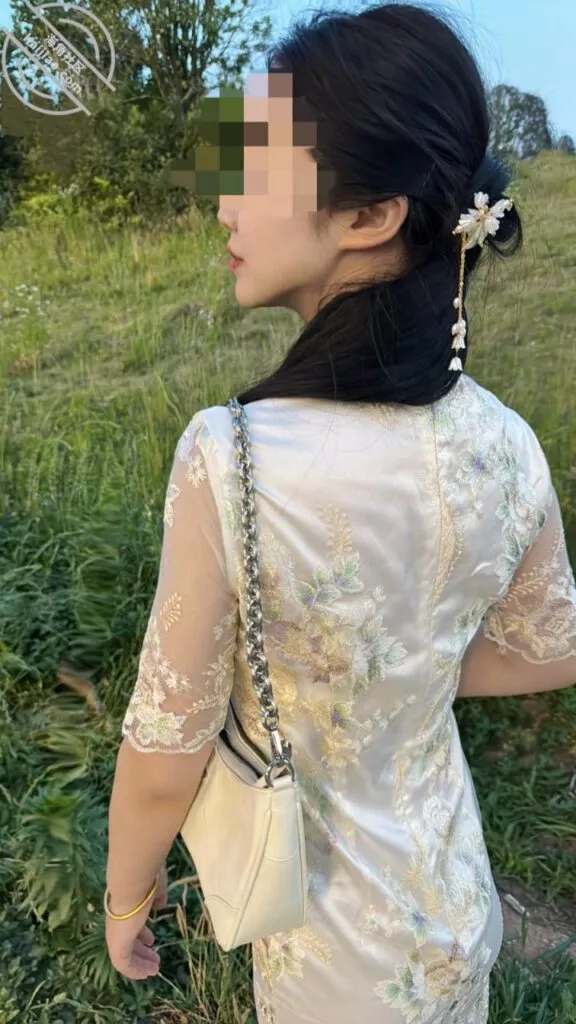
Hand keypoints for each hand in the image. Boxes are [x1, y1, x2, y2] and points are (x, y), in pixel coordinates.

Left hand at [105, 863, 168, 980]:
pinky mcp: (117, 947)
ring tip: (154, 969)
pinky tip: (147, 974)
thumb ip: (158, 898)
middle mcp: (117, 924)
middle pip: (128, 943)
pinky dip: (135, 971)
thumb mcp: (155, 890)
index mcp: (124, 909)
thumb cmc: (145, 883)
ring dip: (141, 963)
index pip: (130, 926)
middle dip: (142, 952)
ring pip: (126, 956)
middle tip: (155, 958)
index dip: (141, 935)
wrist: (131, 883)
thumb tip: (160, 905)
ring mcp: (116, 936)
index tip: (151, 940)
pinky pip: (125, 965)